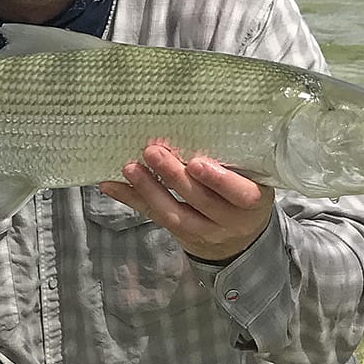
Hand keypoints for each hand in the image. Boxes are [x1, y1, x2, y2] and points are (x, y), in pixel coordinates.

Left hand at [97, 140, 275, 262]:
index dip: (219, 180)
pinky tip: (110, 185)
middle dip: (174, 177)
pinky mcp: (180, 235)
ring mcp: (204, 231)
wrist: (242, 239)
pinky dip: (131, 200)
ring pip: (175, 214)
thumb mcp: (250, 179)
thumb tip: (198, 124)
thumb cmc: (243, 193)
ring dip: (149, 190)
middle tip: (153, 152)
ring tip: (130, 168)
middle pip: (200, 201)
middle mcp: (230, 220)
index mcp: (253, 201)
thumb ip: (232, 161)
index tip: (197, 163)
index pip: (241, 194)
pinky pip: (154, 217)